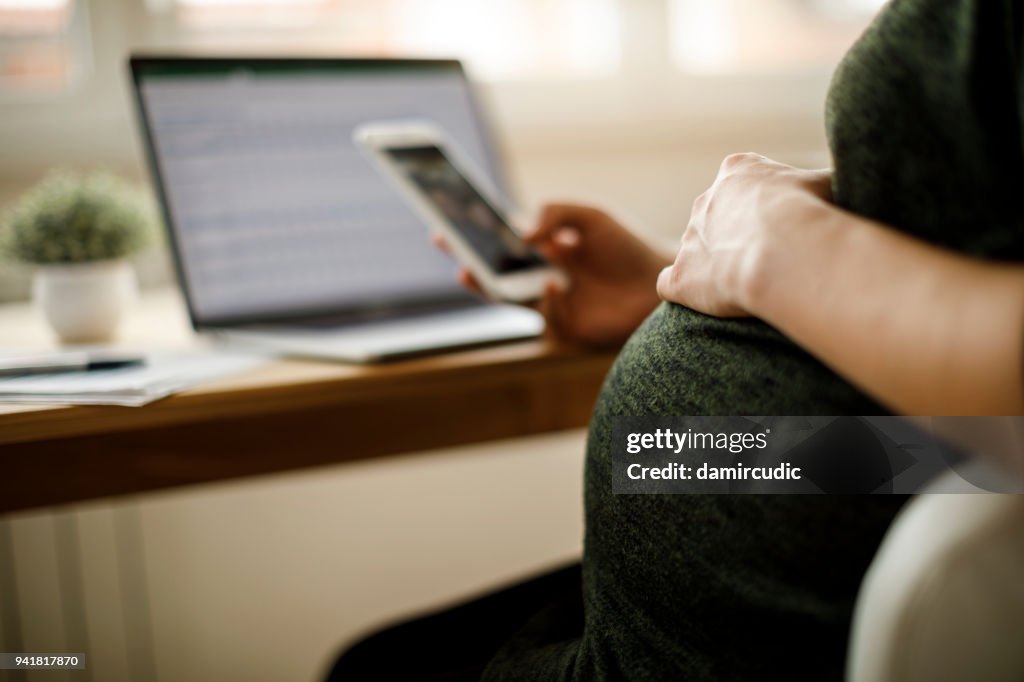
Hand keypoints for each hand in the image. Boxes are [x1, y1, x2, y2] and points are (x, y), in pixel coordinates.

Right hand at [434, 204, 668, 346]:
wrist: (663, 281)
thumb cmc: (628, 246)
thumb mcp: (591, 216)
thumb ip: (555, 212)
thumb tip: (521, 234)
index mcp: (545, 252)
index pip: (500, 246)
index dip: (474, 239)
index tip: (445, 228)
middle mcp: (543, 278)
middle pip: (496, 276)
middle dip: (470, 266)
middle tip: (451, 254)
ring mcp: (555, 306)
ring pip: (513, 302)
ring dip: (493, 289)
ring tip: (478, 273)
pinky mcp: (570, 329)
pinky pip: (548, 320)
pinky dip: (547, 302)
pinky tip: (554, 285)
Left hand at [656, 153, 832, 316]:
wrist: (786, 251)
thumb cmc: (815, 214)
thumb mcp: (829, 184)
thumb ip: (823, 185)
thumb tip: (844, 186)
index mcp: (738, 171)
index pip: (742, 183)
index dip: (764, 208)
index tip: (782, 226)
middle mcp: (706, 200)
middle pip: (716, 217)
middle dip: (737, 236)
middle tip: (768, 260)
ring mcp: (689, 239)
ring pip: (696, 250)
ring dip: (716, 266)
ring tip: (749, 285)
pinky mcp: (679, 276)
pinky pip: (670, 284)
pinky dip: (685, 292)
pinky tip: (707, 302)